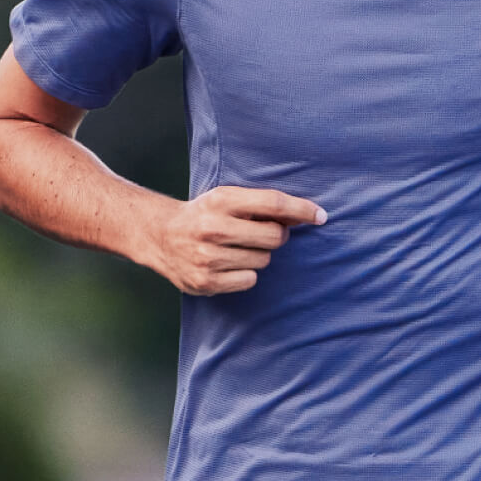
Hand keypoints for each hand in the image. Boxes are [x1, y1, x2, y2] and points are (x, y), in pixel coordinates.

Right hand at [136, 186, 325, 294]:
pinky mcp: (205, 282)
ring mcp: (207, 257)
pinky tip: (228, 264)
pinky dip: (246, 274)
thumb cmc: (206, 214)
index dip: (301, 209)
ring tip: (236, 248)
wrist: (160, 235)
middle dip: (276, 235)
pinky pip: (249, 280)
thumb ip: (264, 204)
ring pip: (263, 260)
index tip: (321, 215)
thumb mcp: (228, 198)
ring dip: (258, 255)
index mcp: (221, 200)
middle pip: (274, 236)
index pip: (273, 203)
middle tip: (261, 233)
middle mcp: (212, 228)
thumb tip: (311, 214)